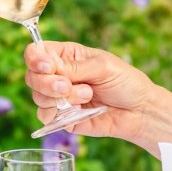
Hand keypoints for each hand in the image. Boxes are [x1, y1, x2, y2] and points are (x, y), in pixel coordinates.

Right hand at [23, 41, 164, 145]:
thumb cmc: (125, 82)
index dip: (35, 59)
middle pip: (32, 76)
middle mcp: (58, 75)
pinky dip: (58, 114)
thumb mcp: (103, 67)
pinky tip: (79, 110)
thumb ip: (75, 68)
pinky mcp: (62, 118)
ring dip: (60, 98)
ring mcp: (59, 98)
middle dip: (47, 83)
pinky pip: (45, 116)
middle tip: (68, 86)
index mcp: (67, 56)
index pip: (36, 53)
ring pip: (38, 97)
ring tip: (87, 96)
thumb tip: (50, 69)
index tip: (48, 67)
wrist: (139, 111)